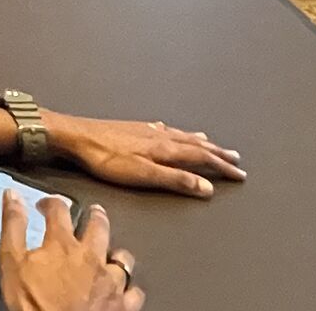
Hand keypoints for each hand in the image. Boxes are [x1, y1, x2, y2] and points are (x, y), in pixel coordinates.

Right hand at [0, 195, 138, 310]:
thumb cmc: (33, 305)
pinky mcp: (122, 306)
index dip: (51, 203)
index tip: (46, 204)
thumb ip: (13, 225)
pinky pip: (134, 292)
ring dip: (115, 252)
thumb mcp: (11, 262)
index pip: (59, 210)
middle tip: (94, 211)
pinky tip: (123, 289)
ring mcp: (111, 282)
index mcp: (63, 244)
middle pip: (99, 227)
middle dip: (95, 215)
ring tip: (111, 251)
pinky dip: (128, 288)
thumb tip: (12, 196)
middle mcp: (91, 258)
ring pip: (122, 258)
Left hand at [46, 111, 244, 197]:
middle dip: (216, 153)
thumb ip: (175, 180)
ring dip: (198, 141)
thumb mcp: (143, 175)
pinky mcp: (130, 128)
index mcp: (164, 148)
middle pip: (194, 144)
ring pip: (179, 135)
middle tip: (235, 157)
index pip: (201, 157)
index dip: (221, 166)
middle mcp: (158, 135)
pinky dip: (174, 131)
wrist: (75, 136)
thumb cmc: (106, 159)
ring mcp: (144, 129)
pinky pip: (162, 128)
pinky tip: (168, 129)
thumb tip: (207, 186)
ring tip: (211, 143)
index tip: (240, 174)